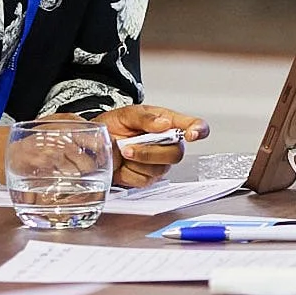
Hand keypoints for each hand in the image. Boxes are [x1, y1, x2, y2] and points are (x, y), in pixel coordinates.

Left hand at [92, 105, 209, 187]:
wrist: (97, 144)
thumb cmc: (115, 125)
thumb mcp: (126, 114)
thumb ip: (145, 117)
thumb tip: (163, 124)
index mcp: (168, 122)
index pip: (194, 125)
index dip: (198, 130)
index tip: (191, 134)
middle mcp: (169, 143)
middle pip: (176, 154)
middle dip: (150, 152)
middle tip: (128, 146)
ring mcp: (160, 162)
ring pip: (159, 169)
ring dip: (137, 161)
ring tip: (123, 151)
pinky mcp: (149, 177)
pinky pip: (145, 180)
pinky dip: (129, 173)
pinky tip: (123, 164)